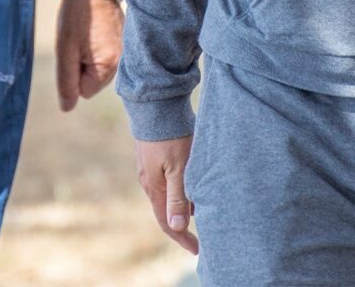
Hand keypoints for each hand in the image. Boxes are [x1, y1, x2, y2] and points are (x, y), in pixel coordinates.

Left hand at [56, 0, 121, 110]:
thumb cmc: (76, 16)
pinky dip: (97, 44)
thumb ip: (66, 82)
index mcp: (110, 66)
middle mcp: (123, 60)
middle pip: (93, 80)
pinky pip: (105, 52)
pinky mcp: (124, 38)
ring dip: (88, 54)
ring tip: (85, 32)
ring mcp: (125, 49)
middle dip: (82, 65)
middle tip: (77, 40)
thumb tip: (67, 108)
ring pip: (98, 66)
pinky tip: (94, 27)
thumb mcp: (64, 50)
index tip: (72, 50)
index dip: (73, 73)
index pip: (85, 91)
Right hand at [135, 136, 197, 253]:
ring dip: (185, 204)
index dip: (181, 238)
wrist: (155, 104)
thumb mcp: (178, 168)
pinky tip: (195, 183)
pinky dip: (182, 188)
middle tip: (203, 234)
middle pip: (167, 210)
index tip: (197, 250)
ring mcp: (151, 168)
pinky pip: (169, 180)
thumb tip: (177, 227)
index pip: (166, 222)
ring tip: (204, 209)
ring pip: (169, 193)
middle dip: (183, 224)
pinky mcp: (156, 155)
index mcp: (154, 188)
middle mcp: (150, 181)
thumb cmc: (170, 136)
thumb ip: (177, 197)